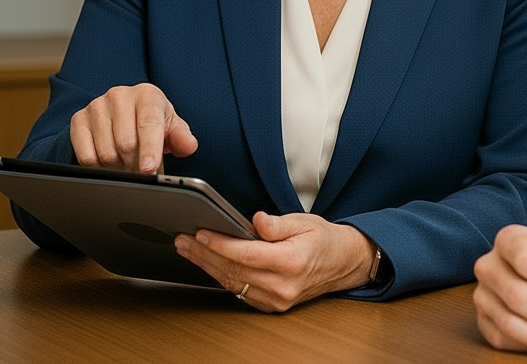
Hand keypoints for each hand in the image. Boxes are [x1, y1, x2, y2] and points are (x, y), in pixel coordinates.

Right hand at [70, 82, 197, 172]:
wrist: (126, 114)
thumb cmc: (152, 122)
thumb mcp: (172, 128)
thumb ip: (182, 137)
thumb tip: (189, 146)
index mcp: (147, 94)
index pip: (148, 124)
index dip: (149, 149)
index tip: (148, 169)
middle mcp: (120, 95)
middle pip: (126, 143)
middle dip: (135, 164)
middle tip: (141, 170)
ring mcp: (97, 106)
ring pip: (106, 152)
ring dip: (118, 167)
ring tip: (126, 163)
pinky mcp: (78, 119)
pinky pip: (86, 155)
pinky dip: (98, 167)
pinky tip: (108, 162)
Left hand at [174, 211, 377, 311]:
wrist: (343, 263)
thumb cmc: (324, 240)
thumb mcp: (304, 222)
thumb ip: (277, 223)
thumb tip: (254, 220)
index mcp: (292, 262)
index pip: (246, 254)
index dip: (220, 244)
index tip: (200, 232)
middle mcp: (283, 286)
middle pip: (234, 270)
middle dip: (204, 254)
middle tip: (183, 240)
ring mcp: (277, 300)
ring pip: (232, 283)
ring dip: (207, 266)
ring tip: (189, 249)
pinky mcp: (272, 306)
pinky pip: (240, 292)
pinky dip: (222, 277)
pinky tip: (208, 263)